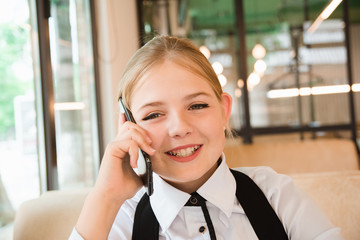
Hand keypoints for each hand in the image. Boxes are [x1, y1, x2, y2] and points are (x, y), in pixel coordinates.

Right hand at [75, 113, 155, 238]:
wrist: (113, 197)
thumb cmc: (123, 187)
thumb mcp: (140, 173)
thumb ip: (145, 163)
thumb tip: (154, 158)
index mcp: (123, 148)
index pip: (123, 128)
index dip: (124, 118)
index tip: (125, 110)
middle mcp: (117, 144)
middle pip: (131, 125)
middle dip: (145, 132)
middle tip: (151, 148)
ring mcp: (114, 146)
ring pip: (131, 130)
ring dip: (143, 140)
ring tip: (148, 153)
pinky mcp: (112, 150)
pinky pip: (129, 142)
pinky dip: (135, 151)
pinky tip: (134, 164)